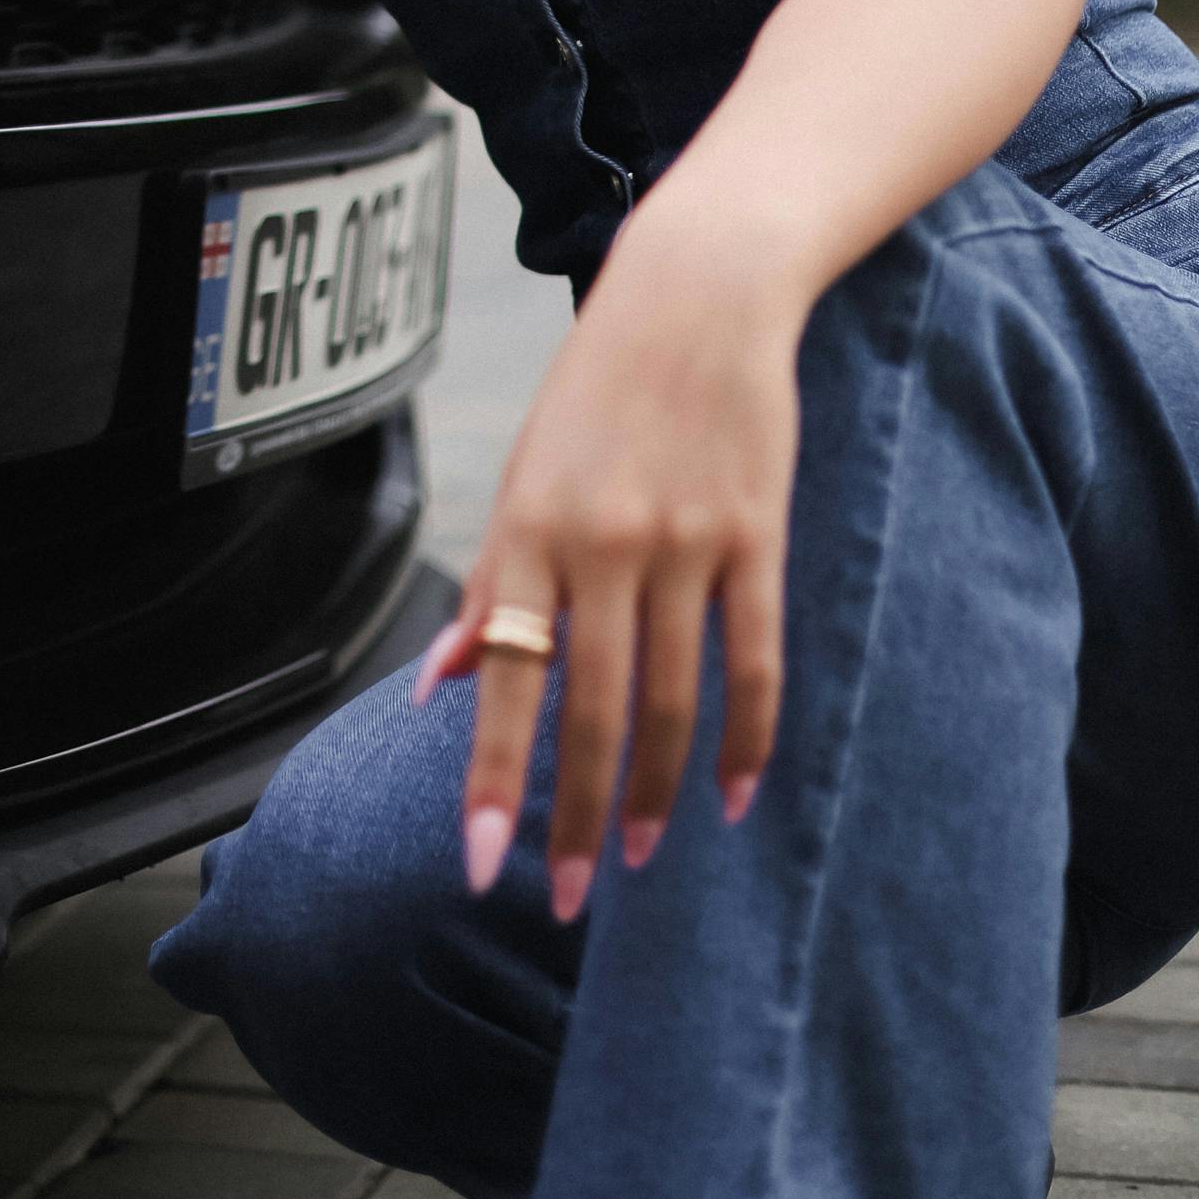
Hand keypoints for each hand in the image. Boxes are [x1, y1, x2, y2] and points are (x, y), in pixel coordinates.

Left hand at [413, 209, 802, 922]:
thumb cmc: (594, 397)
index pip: (506, 679)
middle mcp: (603, 544)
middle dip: (573, 815)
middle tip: (562, 900)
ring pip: (672, 699)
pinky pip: (754, 662)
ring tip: (637, 858)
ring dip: (654, 791)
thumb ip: (489, 587)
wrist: (694, 298)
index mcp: (530, 531)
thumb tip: (441, 686)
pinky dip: (747, 739)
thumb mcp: (520, 479)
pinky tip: (736, 799)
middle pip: (591, 709)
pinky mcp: (756, 537)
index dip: (495, 779)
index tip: (482, 866)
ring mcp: (686, 542)